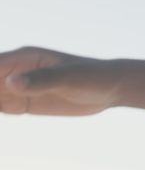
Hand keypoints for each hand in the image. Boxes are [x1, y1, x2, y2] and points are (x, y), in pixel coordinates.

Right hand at [0, 46, 118, 115]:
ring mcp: (18, 87)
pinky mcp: (24, 102)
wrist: (109, 88)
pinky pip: (0, 107)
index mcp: (24, 57)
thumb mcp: (68, 78)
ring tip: (1, 111)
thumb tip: (11, 83)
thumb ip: (41, 80)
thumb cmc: (91, 77)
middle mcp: (16, 70)